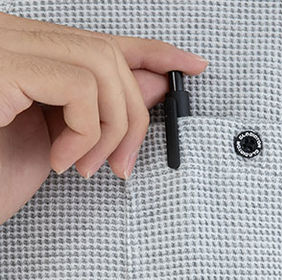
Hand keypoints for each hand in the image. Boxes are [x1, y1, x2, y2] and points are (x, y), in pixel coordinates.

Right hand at [0, 12, 208, 224]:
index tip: (190, 64)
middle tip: (120, 164)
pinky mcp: (0, 65)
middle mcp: (13, 37)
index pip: (103, 41)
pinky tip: (62, 161)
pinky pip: (77, 86)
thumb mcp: (67, 142)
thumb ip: (108, 109)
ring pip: (100, 65)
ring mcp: (3, 46)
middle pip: (108, 54)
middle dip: (131, 115)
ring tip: (84, 167)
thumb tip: (155, 84)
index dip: (152, 50)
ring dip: (109, 129)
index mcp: (30, 55)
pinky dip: (85, 132)